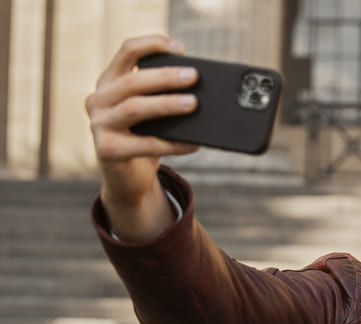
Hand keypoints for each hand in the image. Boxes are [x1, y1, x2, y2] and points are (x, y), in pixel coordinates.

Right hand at [84, 34, 199, 241]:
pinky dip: (173, 143)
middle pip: (133, 81)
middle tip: (194, 76)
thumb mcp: (151, 113)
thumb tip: (201, 91)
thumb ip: (163, 97)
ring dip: (166, 104)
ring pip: (135, 108)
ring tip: (193, 104)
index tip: (181, 48)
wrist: (128, 180)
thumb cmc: (143, 139)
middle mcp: (98, 99)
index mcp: (109, 82)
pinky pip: (145, 144)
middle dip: (165, 77)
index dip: (153, 44)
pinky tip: (193, 144)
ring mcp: (99, 125)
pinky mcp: (107, 150)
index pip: (127, 51)